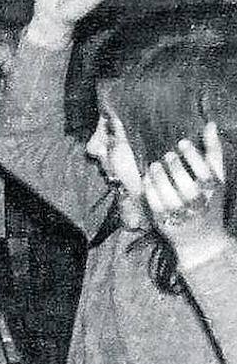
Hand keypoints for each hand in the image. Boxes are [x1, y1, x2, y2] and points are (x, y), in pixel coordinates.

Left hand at [144, 122, 230, 266]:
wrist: (200, 239)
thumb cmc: (208, 201)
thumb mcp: (216, 177)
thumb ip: (213, 152)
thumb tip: (209, 124)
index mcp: (213, 192)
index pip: (205, 174)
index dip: (193, 157)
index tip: (182, 143)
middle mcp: (198, 205)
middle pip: (187, 186)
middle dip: (175, 167)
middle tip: (167, 155)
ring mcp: (181, 215)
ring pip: (169, 196)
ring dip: (159, 178)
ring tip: (155, 166)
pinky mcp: (165, 222)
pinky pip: (154, 204)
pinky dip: (150, 190)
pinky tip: (147, 179)